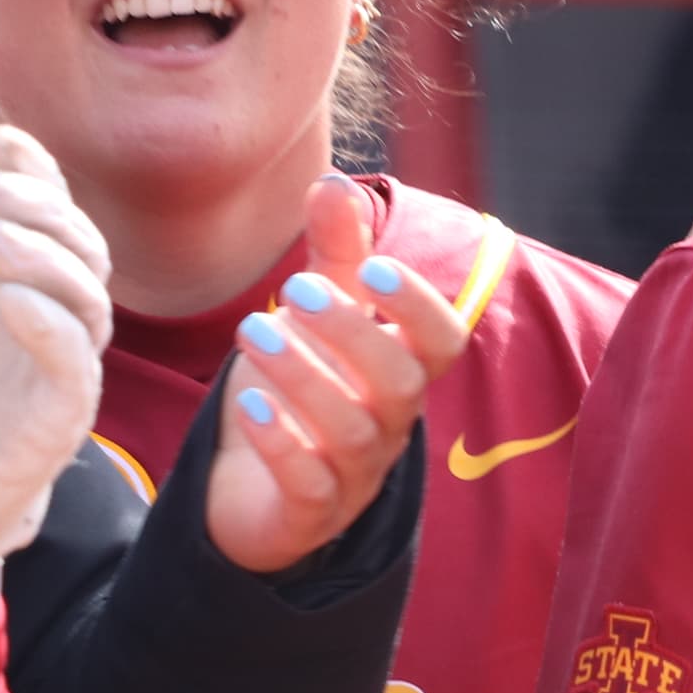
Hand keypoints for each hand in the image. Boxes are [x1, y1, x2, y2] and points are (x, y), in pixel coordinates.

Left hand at [0, 127, 109, 644]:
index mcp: (1, 292)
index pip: (42, 218)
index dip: (35, 175)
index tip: (2, 142)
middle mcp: (39, 326)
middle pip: (80, 247)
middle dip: (46, 207)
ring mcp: (53, 374)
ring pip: (89, 298)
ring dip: (49, 257)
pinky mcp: (53, 424)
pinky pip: (74, 368)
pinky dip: (50, 327)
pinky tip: (7, 300)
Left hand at [208, 173, 470, 575]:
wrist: (252, 491)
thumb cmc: (300, 391)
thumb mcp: (315, 319)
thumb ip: (332, 255)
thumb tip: (334, 180)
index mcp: (399, 372)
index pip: (442, 342)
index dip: (420, 308)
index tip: (377, 268)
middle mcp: (388, 424)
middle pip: (402, 384)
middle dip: (354, 334)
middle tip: (296, 292)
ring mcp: (354, 473)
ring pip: (353, 433)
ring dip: (306, 378)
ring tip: (253, 332)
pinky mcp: (310, 512)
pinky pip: (311, 486)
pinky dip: (284, 445)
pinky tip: (250, 405)